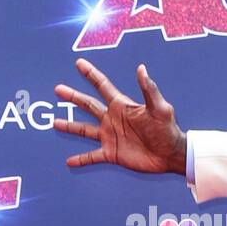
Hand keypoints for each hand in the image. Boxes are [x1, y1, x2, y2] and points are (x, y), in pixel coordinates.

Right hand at [53, 58, 186, 174]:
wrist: (171, 154)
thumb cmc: (168, 129)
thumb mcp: (160, 108)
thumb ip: (149, 89)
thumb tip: (141, 68)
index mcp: (122, 106)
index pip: (103, 86)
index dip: (91, 74)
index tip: (79, 63)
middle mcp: (112, 119)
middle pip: (88, 105)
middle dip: (73, 97)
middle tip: (57, 89)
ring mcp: (110, 137)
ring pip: (84, 130)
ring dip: (70, 126)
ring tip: (55, 123)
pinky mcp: (112, 154)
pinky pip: (92, 156)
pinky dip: (81, 159)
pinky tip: (69, 162)